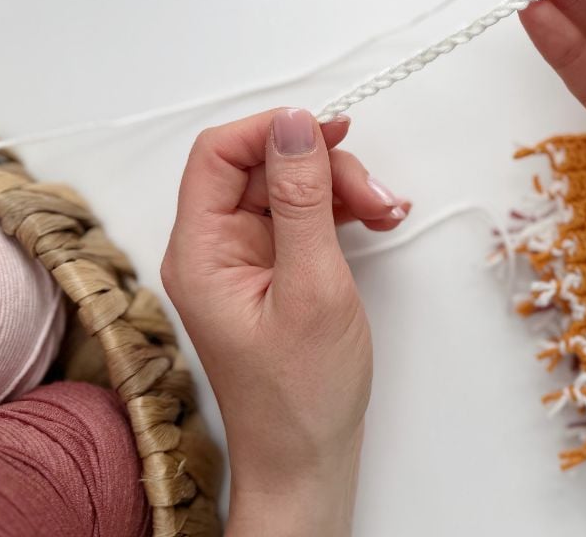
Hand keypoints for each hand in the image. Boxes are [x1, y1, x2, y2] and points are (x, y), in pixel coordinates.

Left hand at [161, 109, 407, 535]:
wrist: (307, 458)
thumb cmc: (301, 395)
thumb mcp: (312, 287)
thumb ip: (304, 200)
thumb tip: (295, 127)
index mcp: (201, 251)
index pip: (218, 153)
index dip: (273, 131)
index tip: (329, 131)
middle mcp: (214, 249)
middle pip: (261, 167)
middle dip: (323, 167)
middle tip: (372, 194)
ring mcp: (244, 260)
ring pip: (288, 188)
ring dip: (340, 189)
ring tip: (384, 212)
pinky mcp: (272, 270)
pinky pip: (302, 217)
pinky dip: (340, 212)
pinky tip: (375, 221)